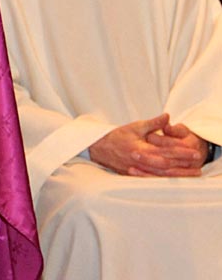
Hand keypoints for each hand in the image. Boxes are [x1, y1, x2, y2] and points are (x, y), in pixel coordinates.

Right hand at [88, 113, 203, 176]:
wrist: (98, 148)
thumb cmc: (116, 136)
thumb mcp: (134, 126)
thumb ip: (152, 123)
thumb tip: (167, 116)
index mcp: (142, 149)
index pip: (166, 151)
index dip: (181, 151)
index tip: (193, 151)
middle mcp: (142, 161)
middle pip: (167, 165)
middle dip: (184, 164)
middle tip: (198, 162)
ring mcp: (139, 170)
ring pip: (163, 174)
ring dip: (179, 173)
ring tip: (192, 173)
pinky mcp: (137, 176)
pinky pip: (155, 179)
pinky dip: (166, 179)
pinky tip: (175, 179)